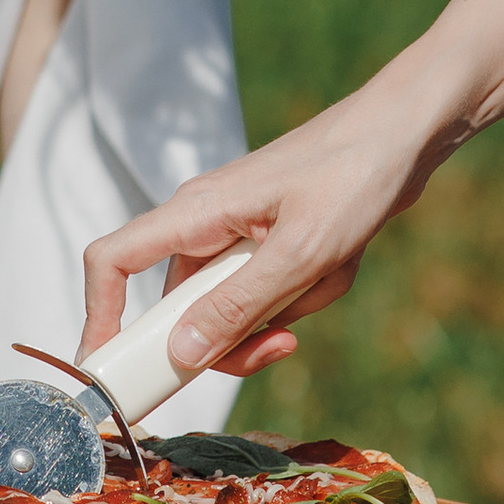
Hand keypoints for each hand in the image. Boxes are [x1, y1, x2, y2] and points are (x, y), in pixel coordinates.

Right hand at [78, 68, 453, 384]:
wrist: (405, 133)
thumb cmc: (352, 177)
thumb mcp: (299, 254)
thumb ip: (238, 306)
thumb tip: (181, 353)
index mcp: (193, 214)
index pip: (112, 261)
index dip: (98, 316)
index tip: (110, 370)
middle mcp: (203, 222)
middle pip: (181, 307)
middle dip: (231, 336)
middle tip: (280, 346)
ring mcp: (235, 231)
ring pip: (233, 305)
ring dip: (281, 311)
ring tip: (329, 276)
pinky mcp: (267, 239)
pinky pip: (269, 291)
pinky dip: (303, 294)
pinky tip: (338, 266)